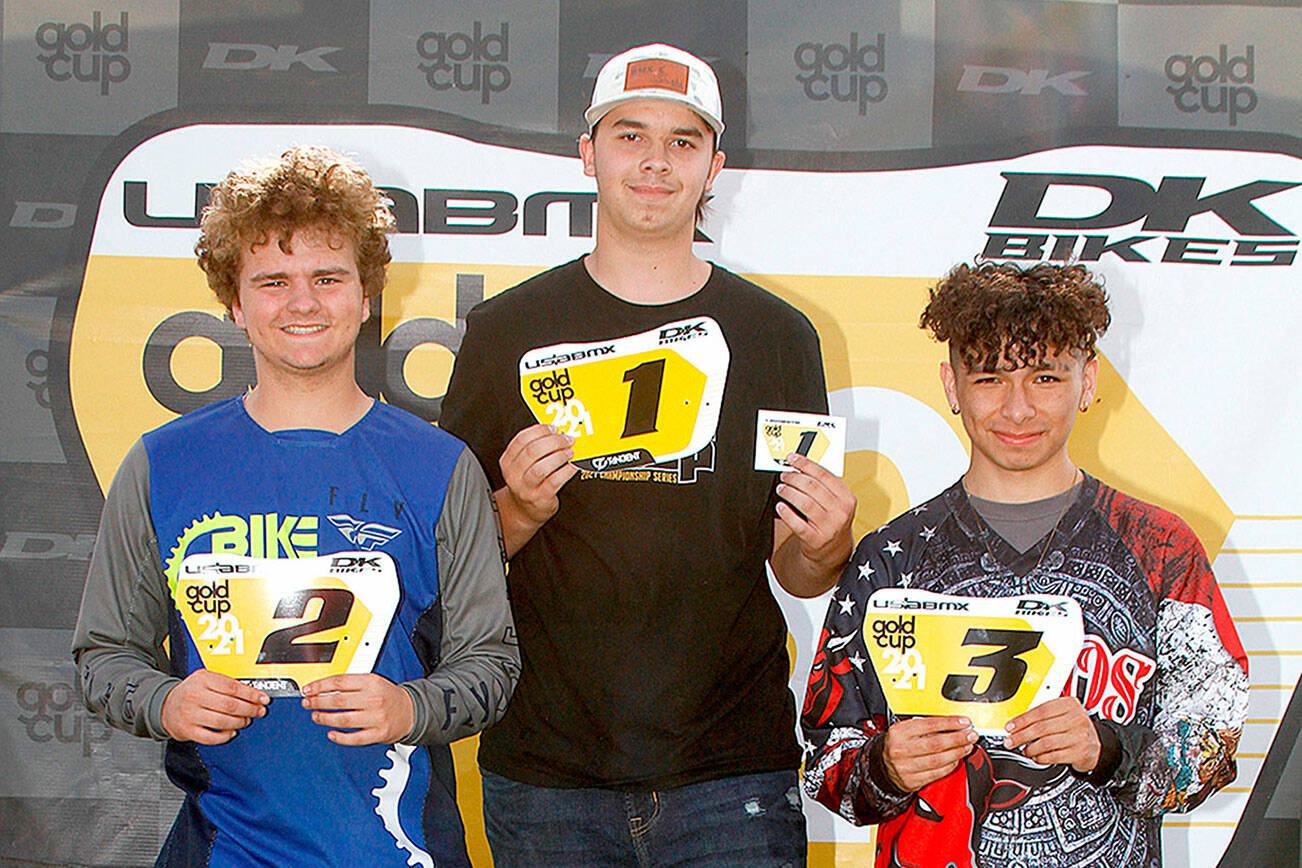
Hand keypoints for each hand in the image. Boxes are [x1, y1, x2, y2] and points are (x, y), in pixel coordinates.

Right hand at [160, 669, 267, 743]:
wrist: (165, 705)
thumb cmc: (191, 692)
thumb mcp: (206, 679)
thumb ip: (226, 683)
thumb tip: (252, 693)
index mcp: (202, 679)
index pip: (233, 687)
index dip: (251, 694)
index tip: (263, 698)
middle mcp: (195, 696)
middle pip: (230, 705)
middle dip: (249, 709)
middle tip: (259, 711)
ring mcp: (190, 714)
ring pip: (222, 721)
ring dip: (239, 722)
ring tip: (246, 721)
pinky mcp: (187, 730)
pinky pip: (211, 737)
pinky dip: (224, 736)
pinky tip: (231, 732)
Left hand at [301, 674, 414, 745]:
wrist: (410, 711)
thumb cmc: (387, 696)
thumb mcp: (372, 681)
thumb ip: (350, 682)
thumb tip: (322, 688)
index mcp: (372, 682)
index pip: (340, 682)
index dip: (320, 686)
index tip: (308, 690)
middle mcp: (374, 699)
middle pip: (339, 700)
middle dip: (318, 702)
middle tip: (308, 703)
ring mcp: (376, 717)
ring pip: (344, 720)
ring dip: (325, 719)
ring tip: (316, 716)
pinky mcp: (378, 733)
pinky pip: (355, 738)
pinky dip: (340, 737)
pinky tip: (331, 733)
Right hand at [499, 424, 577, 526]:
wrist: (524, 510)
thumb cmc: (528, 482)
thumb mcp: (522, 465)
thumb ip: (533, 448)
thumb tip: (556, 432)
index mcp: (508, 461)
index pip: (522, 439)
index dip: (540, 430)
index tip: (554, 428)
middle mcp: (514, 475)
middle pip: (532, 451)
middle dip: (553, 441)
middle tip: (567, 439)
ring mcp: (525, 488)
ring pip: (541, 468)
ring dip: (559, 456)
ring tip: (570, 452)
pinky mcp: (540, 498)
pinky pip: (554, 481)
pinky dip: (566, 471)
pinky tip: (573, 466)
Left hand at [775, 453, 855, 571]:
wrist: (834, 550)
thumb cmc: (832, 521)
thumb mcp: (836, 503)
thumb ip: (823, 486)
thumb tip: (800, 467)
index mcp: (847, 498)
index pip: (824, 475)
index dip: (805, 464)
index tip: (792, 459)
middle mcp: (840, 512)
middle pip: (812, 487)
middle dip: (794, 478)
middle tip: (785, 476)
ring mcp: (829, 527)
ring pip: (804, 503)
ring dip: (789, 492)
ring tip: (782, 488)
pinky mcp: (816, 540)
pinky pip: (798, 524)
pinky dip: (787, 514)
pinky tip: (780, 506)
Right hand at [881, 716, 977, 792]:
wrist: (882, 765)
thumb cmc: (898, 745)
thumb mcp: (906, 730)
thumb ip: (926, 726)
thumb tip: (953, 725)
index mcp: (899, 732)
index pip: (929, 724)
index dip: (950, 723)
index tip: (964, 722)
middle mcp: (900, 749)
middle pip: (936, 743)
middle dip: (958, 739)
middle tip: (970, 735)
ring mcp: (905, 767)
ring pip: (938, 760)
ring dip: (957, 753)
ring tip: (967, 747)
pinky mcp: (911, 781)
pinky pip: (936, 774)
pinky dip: (950, 766)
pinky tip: (956, 760)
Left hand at [1004, 697, 1099, 772]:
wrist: (1096, 745)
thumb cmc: (1074, 728)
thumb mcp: (1063, 714)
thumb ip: (1043, 715)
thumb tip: (1017, 723)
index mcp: (1070, 704)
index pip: (1041, 711)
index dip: (1022, 719)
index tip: (1010, 726)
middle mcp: (1076, 719)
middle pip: (1042, 727)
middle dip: (1021, 735)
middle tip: (1010, 741)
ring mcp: (1080, 736)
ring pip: (1046, 742)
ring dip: (1030, 748)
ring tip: (1024, 750)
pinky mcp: (1080, 752)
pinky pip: (1054, 756)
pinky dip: (1041, 757)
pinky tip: (1036, 757)